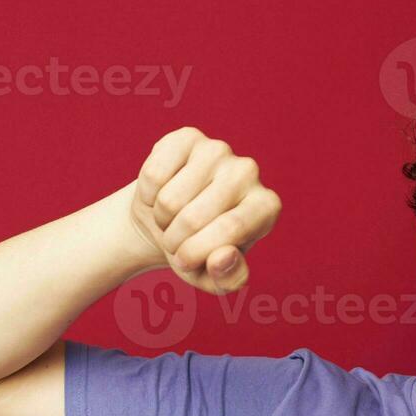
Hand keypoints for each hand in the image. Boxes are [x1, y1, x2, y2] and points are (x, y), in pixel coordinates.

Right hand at [127, 126, 281, 294]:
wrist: (169, 222)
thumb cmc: (199, 253)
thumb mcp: (215, 278)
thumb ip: (227, 278)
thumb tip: (223, 257)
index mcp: (266, 207)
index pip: (230, 230)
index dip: (196, 252)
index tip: (187, 260)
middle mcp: (249, 172)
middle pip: (194, 217)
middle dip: (175, 241)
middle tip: (177, 240)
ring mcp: (219, 150)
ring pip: (169, 199)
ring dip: (162, 219)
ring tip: (172, 219)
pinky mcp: (188, 137)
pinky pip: (154, 174)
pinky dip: (149, 195)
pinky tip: (161, 194)